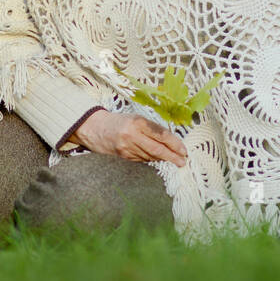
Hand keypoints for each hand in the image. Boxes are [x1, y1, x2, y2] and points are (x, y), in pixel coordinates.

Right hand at [73, 110, 187, 166]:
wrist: (96, 128)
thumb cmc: (120, 121)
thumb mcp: (137, 119)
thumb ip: (152, 128)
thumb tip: (171, 142)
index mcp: (138, 122)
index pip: (161, 134)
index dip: (174, 143)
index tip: (183, 150)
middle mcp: (132, 135)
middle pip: (157, 149)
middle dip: (172, 157)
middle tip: (182, 162)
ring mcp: (127, 148)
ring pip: (151, 156)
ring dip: (163, 159)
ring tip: (173, 160)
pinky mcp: (124, 157)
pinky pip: (142, 160)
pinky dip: (152, 159)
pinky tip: (158, 159)